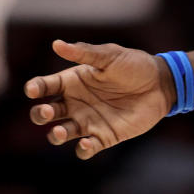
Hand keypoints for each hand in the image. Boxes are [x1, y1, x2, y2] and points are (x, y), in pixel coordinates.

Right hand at [24, 39, 173, 159]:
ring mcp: (87, 121)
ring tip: (59, 131)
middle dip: (39, 114)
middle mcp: (75, 103)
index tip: (33, 90)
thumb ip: (84, 53)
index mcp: (73, 81)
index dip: (35, 88)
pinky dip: (83, 150)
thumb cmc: (134, 65)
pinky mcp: (103, 137)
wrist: (160, 84)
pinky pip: (86, 148)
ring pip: (60, 133)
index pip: (45, 86)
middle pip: (46, 113)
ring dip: (56, 134)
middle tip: (47, 112)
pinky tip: (87, 143)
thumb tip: (56, 44)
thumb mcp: (110, 56)